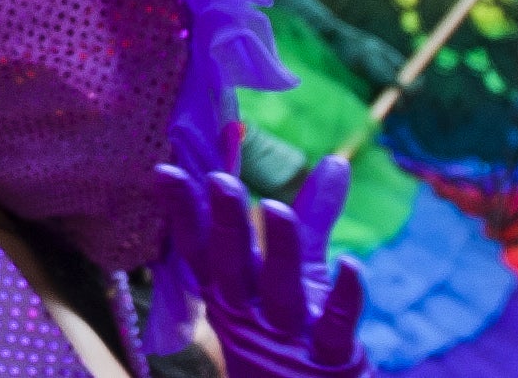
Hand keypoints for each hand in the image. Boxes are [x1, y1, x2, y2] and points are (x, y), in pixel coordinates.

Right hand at [150, 160, 365, 377]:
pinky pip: (336, 326)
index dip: (184, 214)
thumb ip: (313, 216)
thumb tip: (335, 161)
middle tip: (219, 180)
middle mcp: (250, 312)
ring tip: (276, 207)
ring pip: (280, 289)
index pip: (200, 250)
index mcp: (230, 292)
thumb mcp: (296, 272)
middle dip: (225, 224)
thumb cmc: (296, 329)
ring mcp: (287, 336)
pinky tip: (351, 266)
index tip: (166, 173)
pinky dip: (344, 298)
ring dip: (279, 249)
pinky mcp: (328, 357)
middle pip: (232, 267)